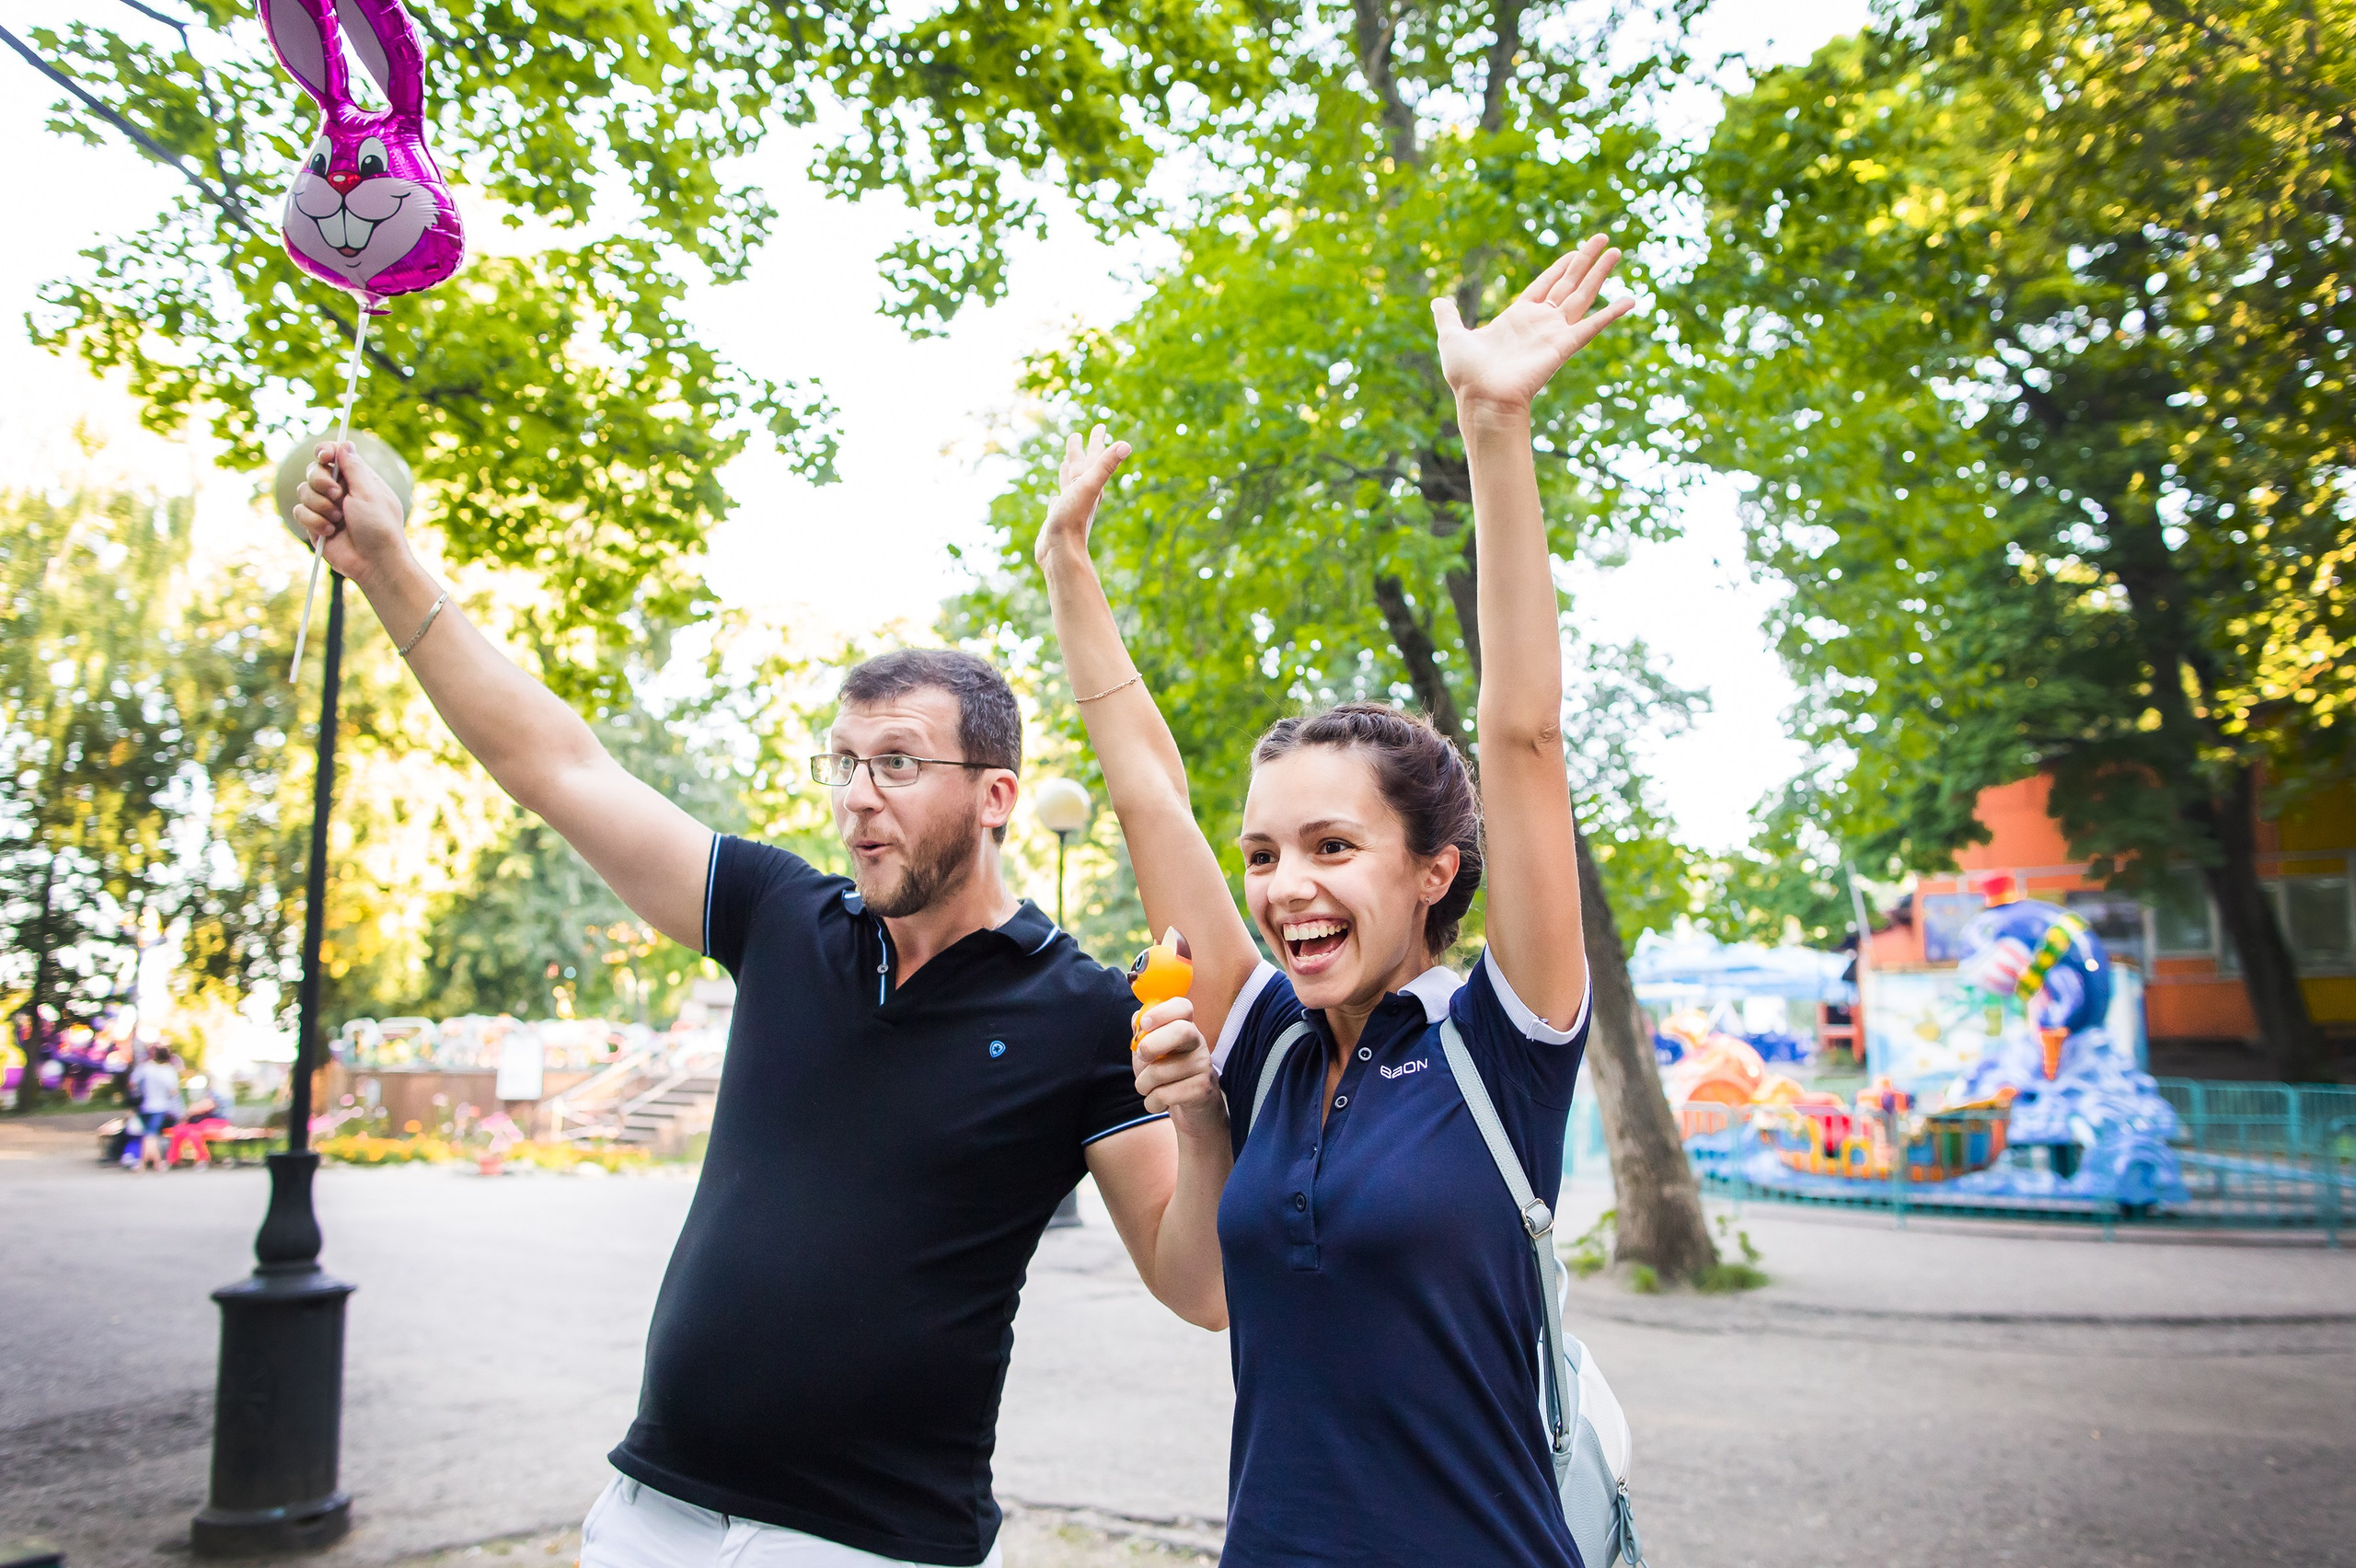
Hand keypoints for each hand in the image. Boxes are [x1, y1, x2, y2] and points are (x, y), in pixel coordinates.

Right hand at [292, 442, 412, 584]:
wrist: (374, 563)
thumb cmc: (380, 528)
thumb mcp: (369, 493)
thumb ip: (354, 468)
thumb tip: (345, 443)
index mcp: (357, 479)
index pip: (334, 456)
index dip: (325, 451)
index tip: (325, 456)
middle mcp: (340, 491)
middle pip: (314, 471)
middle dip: (321, 481)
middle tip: (337, 495)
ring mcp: (326, 507)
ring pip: (303, 491)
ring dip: (320, 505)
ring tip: (338, 520)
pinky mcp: (315, 524)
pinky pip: (300, 512)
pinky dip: (314, 521)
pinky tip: (330, 532)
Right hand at [1035, 424, 1129, 569]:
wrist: (1060, 553)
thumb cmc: (1072, 519)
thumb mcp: (1088, 487)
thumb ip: (1105, 466)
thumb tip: (1126, 444)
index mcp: (1090, 485)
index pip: (1095, 457)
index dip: (1097, 441)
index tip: (1100, 425)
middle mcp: (1082, 495)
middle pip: (1082, 467)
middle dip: (1081, 451)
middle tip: (1077, 435)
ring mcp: (1070, 507)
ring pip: (1070, 484)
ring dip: (1069, 472)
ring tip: (1065, 463)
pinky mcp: (1058, 519)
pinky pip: (1058, 503)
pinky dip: (1058, 496)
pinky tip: (1055, 498)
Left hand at [1133, 997, 1226, 1139]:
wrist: (1193, 1110)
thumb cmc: (1167, 1075)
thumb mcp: (1152, 1052)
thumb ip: (1143, 1034)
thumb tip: (1137, 1019)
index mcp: (1185, 1027)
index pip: (1183, 1007)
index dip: (1161, 1012)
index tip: (1144, 1024)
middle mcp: (1198, 1042)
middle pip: (1181, 1031)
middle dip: (1152, 1045)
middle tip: (1142, 1057)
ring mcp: (1203, 1066)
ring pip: (1161, 1071)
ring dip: (1143, 1084)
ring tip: (1148, 1088)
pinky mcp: (1202, 1090)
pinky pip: (1164, 1095)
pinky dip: (1152, 1103)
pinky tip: (1160, 1103)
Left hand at [1431, 235, 1638, 416]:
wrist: (1480, 398)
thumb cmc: (1466, 375)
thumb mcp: (1452, 336)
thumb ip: (1448, 316)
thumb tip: (1437, 302)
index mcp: (1518, 317)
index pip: (1545, 285)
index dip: (1560, 267)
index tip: (1575, 251)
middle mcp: (1540, 323)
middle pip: (1569, 284)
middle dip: (1585, 261)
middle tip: (1604, 239)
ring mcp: (1553, 333)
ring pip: (1582, 295)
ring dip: (1600, 273)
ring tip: (1617, 251)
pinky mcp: (1563, 345)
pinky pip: (1592, 326)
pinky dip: (1611, 313)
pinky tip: (1630, 299)